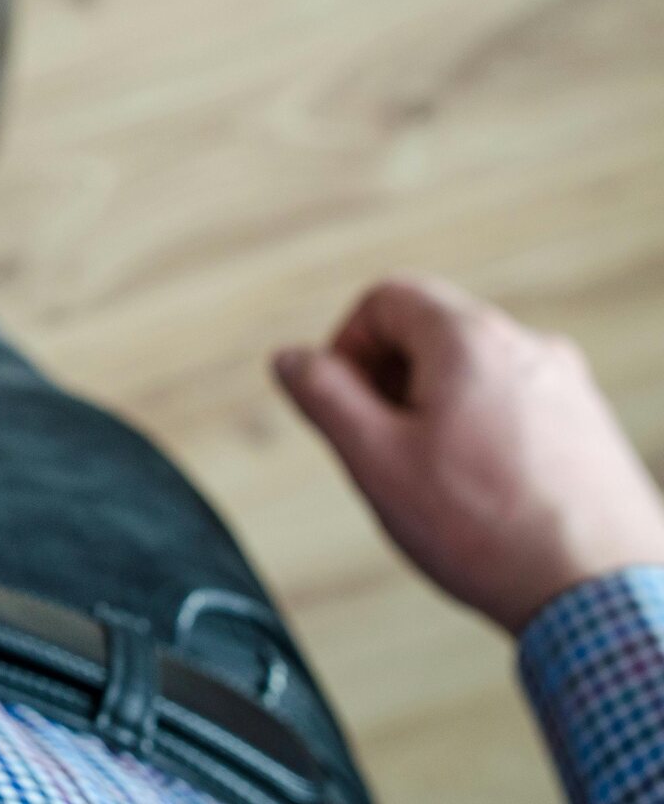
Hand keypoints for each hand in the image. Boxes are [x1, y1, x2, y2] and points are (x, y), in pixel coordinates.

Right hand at [274, 275, 663, 631]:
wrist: (602, 597)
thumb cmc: (492, 533)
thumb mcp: (374, 460)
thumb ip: (323, 396)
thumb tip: (292, 360)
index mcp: (470, 341)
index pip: (385, 297)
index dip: (346, 345)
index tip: (343, 400)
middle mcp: (527, 348)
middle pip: (429, 332)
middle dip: (389, 382)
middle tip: (381, 446)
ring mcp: (567, 386)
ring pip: (471, 373)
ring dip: (434, 411)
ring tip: (433, 480)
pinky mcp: (589, 427)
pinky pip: (513, 406)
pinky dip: (481, 434)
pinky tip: (480, 495)